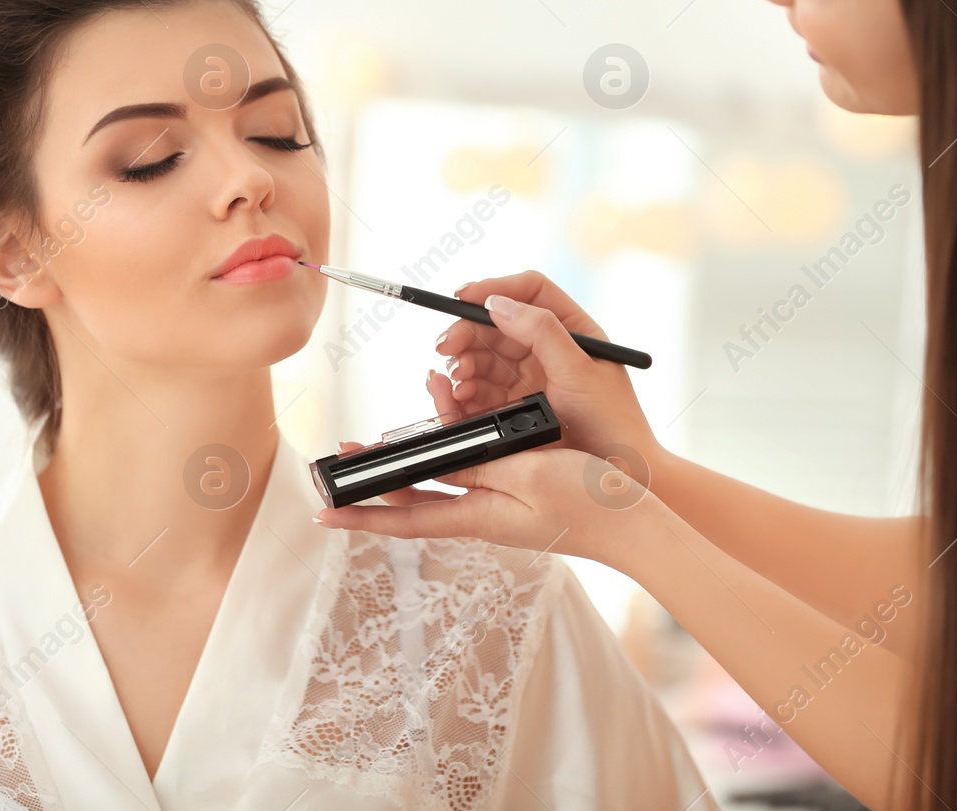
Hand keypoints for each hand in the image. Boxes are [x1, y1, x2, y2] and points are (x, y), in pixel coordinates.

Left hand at [313, 442, 659, 566]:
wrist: (634, 522)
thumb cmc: (586, 500)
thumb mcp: (525, 473)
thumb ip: (475, 465)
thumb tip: (428, 461)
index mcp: (477, 516)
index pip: (404, 519)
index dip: (360, 516)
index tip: (322, 513)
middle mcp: (480, 516)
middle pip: (413, 501)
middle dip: (374, 483)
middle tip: (339, 461)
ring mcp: (497, 507)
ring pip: (438, 484)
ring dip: (408, 462)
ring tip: (380, 440)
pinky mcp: (516, 495)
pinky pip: (469, 473)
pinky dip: (448, 452)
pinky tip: (445, 434)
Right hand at [433, 269, 661, 475]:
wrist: (621, 473)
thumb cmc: (612, 421)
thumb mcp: (579, 370)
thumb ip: (542, 332)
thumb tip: (500, 304)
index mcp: (571, 329)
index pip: (529, 291)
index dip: (495, 288)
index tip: (463, 297)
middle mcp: (547, 349)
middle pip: (495, 325)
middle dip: (466, 333)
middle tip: (446, 348)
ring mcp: (528, 378)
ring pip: (482, 358)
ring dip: (462, 365)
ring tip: (458, 381)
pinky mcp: (513, 407)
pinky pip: (479, 391)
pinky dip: (462, 392)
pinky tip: (456, 397)